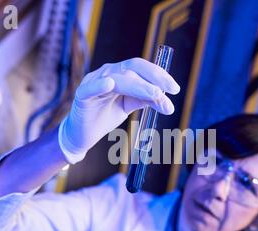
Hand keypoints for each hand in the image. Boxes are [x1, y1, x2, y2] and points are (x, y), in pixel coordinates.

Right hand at [58, 57, 179, 163]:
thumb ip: (145, 100)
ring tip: (155, 95)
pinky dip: (99, 85)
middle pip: (132, 69)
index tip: (175, 88)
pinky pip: (91, 88)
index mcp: (120, 73)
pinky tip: (110, 84)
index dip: (159, 75)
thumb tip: (168, 103)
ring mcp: (94, 82)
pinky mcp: (82, 95)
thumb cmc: (106, 116)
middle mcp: (107, 73)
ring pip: (118, 79)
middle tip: (168, 92)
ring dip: (138, 86)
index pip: (141, 68)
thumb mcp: (129, 106)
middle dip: (153, 79)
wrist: (83, 134)